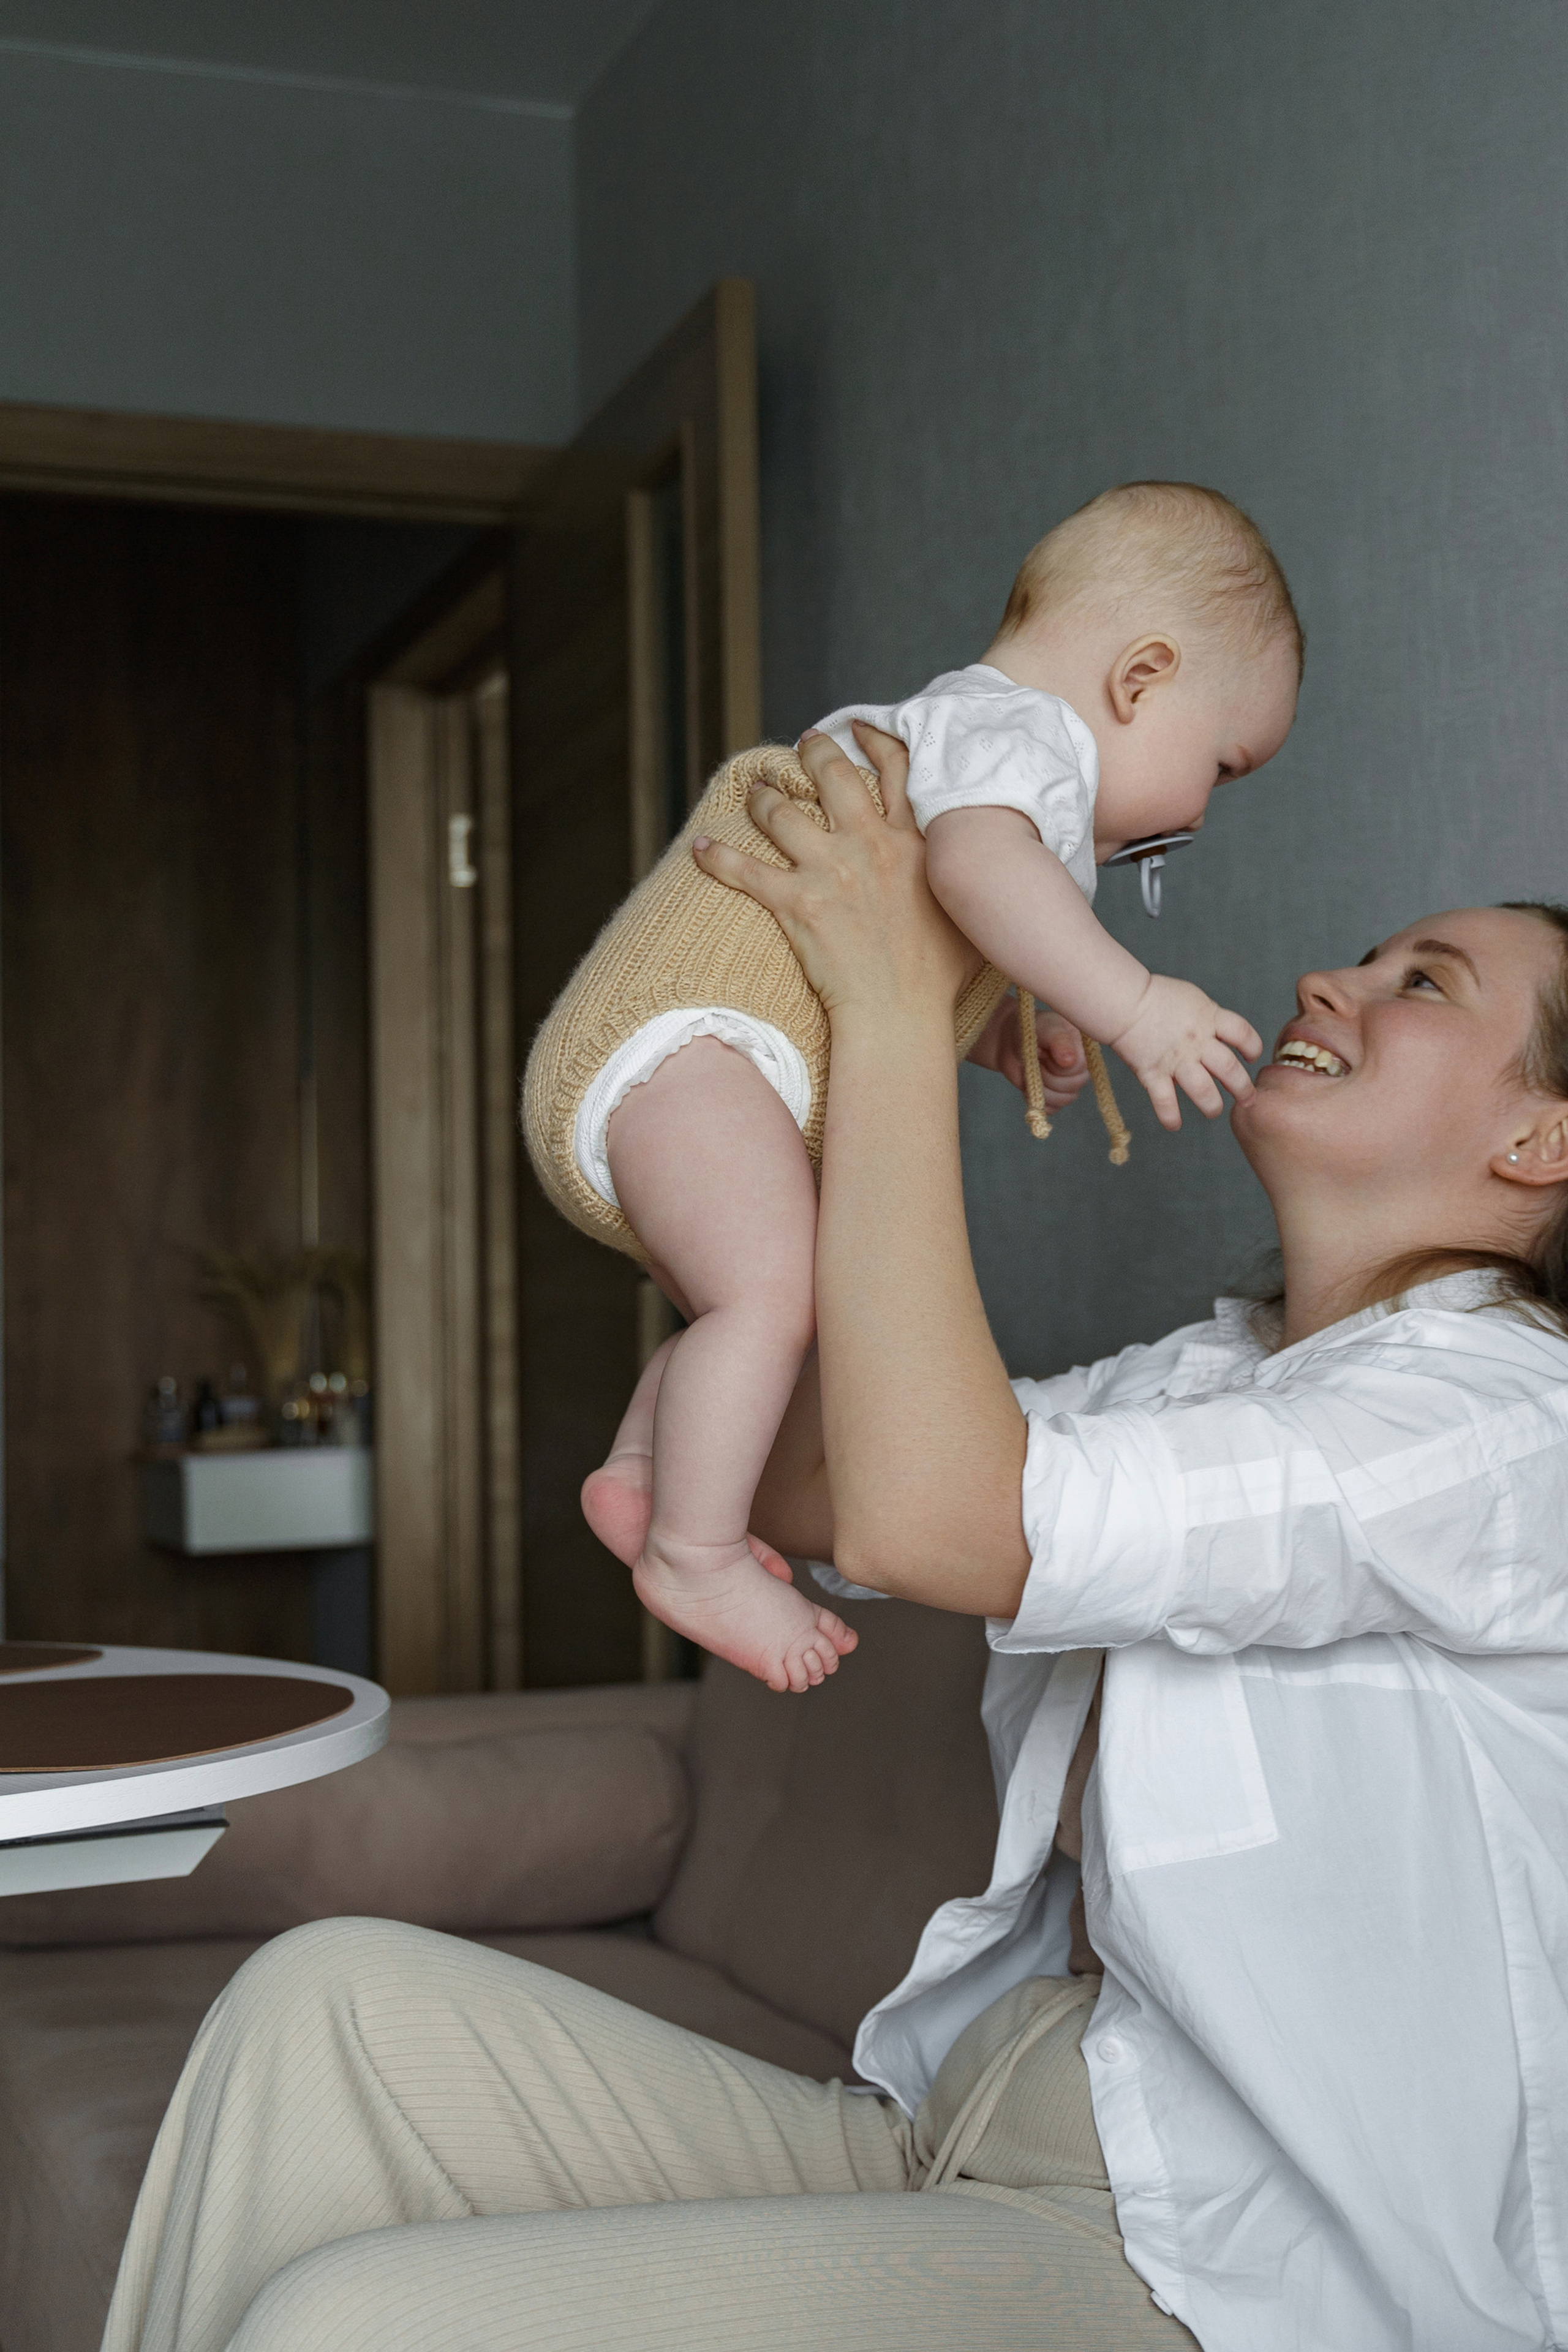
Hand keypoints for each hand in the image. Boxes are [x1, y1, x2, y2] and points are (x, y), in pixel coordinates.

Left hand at [692, 725, 979, 1022]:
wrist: (901, 1012)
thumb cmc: (941, 975)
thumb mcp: (968, 910)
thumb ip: (961, 875)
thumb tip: (974, 866)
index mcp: (914, 841)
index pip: (896, 771)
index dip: (874, 741)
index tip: (858, 729)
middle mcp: (868, 844)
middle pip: (833, 775)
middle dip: (814, 751)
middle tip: (802, 743)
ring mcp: (830, 871)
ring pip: (782, 813)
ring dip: (764, 797)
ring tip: (756, 791)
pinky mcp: (796, 903)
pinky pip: (744, 870)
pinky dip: (716, 857)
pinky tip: (699, 847)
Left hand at [967, 999, 1089, 1110]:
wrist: (1009, 1042)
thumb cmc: (1029, 1028)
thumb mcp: (1044, 1027)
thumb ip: (1058, 1040)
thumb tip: (1070, 1061)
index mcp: (1083, 1049)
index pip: (1079, 1069)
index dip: (1056, 1064)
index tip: (1042, 1050)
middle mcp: (1079, 1069)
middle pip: (1072, 1087)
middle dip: (1047, 1076)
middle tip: (1036, 1060)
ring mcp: (1068, 1085)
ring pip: (1063, 1100)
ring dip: (1041, 1088)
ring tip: (1032, 1071)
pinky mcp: (1054, 1097)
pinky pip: (1051, 1109)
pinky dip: (1036, 1100)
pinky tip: (1029, 1084)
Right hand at [1108, 974, 1260, 1129]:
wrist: (1124, 1000)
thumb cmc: (1156, 996)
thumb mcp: (1193, 998)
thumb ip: (1209, 1017)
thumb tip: (1220, 1036)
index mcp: (1209, 1018)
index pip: (1243, 1034)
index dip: (1253, 1047)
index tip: (1251, 1057)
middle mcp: (1197, 1041)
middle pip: (1229, 1069)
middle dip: (1243, 1088)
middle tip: (1247, 1098)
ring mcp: (1175, 1059)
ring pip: (1204, 1091)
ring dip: (1212, 1106)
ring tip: (1213, 1110)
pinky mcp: (1152, 1073)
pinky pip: (1165, 1102)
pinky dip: (1170, 1117)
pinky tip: (1174, 1125)